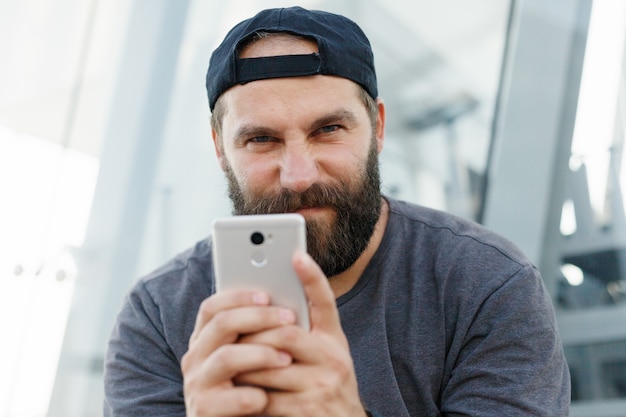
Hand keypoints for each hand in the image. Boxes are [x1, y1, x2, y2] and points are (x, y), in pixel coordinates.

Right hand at [181, 288, 296, 416]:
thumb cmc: (245, 387)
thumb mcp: (246, 356)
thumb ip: (253, 333)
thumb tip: (285, 304)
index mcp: (203, 340)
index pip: (212, 307)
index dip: (238, 297)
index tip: (266, 295)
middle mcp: (194, 358)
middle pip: (221, 324)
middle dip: (259, 318)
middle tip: (290, 318)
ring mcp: (196, 384)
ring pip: (227, 357)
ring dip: (261, 354)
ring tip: (288, 359)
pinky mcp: (203, 411)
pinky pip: (234, 397)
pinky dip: (254, 395)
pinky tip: (269, 396)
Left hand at [235, 251, 367, 416]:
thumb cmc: (323, 387)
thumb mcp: (322, 356)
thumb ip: (302, 333)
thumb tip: (264, 306)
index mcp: (334, 341)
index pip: (326, 302)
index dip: (313, 277)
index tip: (297, 255)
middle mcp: (334, 359)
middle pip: (286, 333)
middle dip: (253, 332)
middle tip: (230, 330)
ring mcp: (323, 386)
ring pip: (271, 364)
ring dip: (243, 361)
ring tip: (225, 356)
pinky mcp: (308, 411)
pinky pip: (267, 396)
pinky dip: (246, 391)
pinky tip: (235, 388)